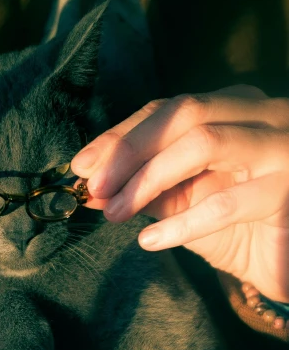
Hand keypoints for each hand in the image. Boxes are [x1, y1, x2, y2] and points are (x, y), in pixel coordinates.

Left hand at [72, 86, 288, 302]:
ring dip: (148, 178)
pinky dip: (181, 222)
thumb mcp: (186, 204)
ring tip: (115, 212)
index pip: (169, 110)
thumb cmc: (240, 229)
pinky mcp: (288, 189)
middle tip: (94, 188)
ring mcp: (278, 147)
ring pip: (204, 142)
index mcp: (234, 110)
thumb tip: (92, 187)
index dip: (120, 136)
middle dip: (129, 150)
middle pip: (184, 114)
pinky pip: (226, 203)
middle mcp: (260, 116)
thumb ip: (146, 190)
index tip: (81, 167)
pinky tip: (150, 239)